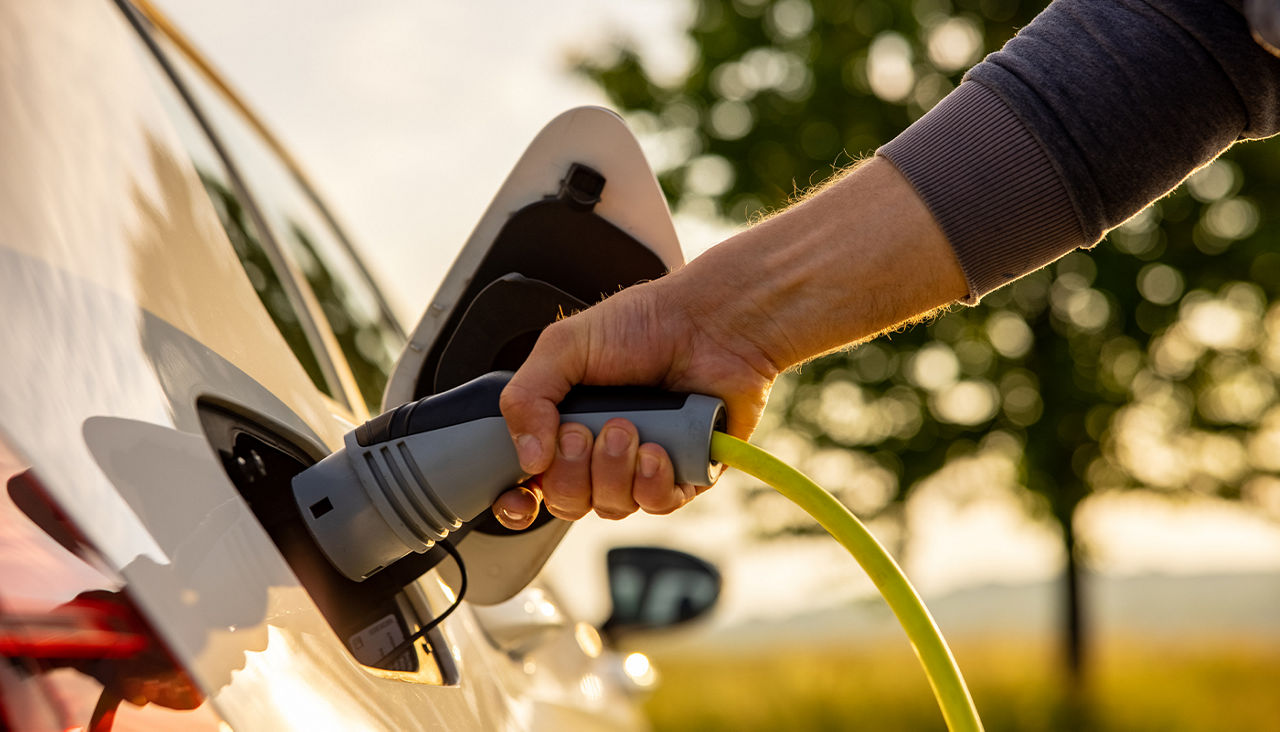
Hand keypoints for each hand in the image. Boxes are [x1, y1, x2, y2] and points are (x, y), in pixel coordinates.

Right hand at [493, 272, 781, 527]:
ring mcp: (642, 466)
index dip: (518, 500)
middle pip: (567, 502)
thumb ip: (527, 396)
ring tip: (628, 427)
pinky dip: (651, 483)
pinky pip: (657, 505)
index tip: (519, 497)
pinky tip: (657, 450)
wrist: (711, 321)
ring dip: (613, 471)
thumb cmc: (644, 323)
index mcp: (565, 422)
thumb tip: (528, 459)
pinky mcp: (685, 474)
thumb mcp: (564, 346)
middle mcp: (601, 451)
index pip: (531, 482)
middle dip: (570, 473)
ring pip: (611, 507)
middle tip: (583, 432)